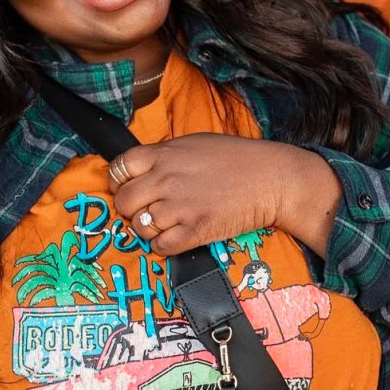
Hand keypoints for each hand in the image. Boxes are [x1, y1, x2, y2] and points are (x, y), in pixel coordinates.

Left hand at [108, 134, 339, 256]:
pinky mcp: (195, 231)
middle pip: (124, 201)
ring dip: (148, 228)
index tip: (125, 187)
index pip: (118, 168)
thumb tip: (142, 169)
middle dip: (130, 208)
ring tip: (166, 222)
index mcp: (164, 154)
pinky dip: (163, 244)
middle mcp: (166, 179)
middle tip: (144, 209)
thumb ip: (164, 155)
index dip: (118, 181)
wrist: (271, 179)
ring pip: (140, 227)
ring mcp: (180, 206)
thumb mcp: (194, 143)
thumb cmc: (236, 158)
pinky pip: (160, 246)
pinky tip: (176, 235)